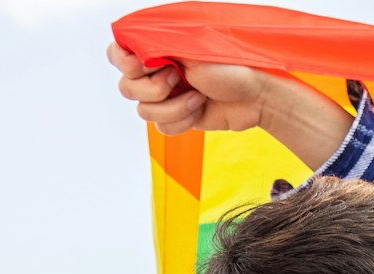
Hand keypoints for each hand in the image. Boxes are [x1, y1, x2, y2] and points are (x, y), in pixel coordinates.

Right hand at [107, 43, 351, 165]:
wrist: (257, 96)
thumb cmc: (230, 65)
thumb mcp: (189, 46)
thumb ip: (154, 44)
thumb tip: (127, 44)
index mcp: (156, 48)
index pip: (116, 54)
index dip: (125, 63)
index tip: (143, 64)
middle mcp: (157, 72)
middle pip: (126, 88)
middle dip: (154, 88)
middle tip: (180, 78)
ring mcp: (167, 97)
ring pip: (144, 111)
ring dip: (173, 107)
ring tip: (199, 96)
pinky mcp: (179, 118)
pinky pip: (162, 128)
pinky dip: (182, 121)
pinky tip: (201, 109)